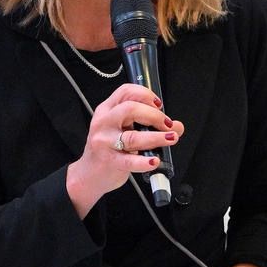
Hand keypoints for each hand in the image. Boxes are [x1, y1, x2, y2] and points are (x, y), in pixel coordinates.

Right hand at [65, 83, 181, 217]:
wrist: (89, 174)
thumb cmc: (108, 149)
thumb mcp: (126, 130)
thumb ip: (150, 124)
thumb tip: (177, 126)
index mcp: (107, 110)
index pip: (125, 92)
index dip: (145, 94)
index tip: (159, 105)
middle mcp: (104, 123)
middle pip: (130, 109)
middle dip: (154, 116)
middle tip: (167, 124)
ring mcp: (104, 142)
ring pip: (132, 137)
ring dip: (156, 137)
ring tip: (171, 138)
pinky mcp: (109, 161)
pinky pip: (129, 160)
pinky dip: (144, 162)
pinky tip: (154, 161)